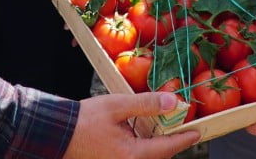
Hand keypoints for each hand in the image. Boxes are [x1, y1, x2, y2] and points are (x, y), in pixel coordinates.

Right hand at [64, 92, 198, 158]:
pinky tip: (143, 134)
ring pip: (147, 157)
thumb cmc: (84, 120)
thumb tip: (172, 102)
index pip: (166, 148)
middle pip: (159, 156)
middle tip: (183, 129)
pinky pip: (136, 156)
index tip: (197, 133)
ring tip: (166, 129)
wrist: (58, 133)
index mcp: (131, 154)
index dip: (183, 139)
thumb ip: (146, 104)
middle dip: (171, 144)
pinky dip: (144, 147)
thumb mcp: (117, 106)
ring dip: (158, 146)